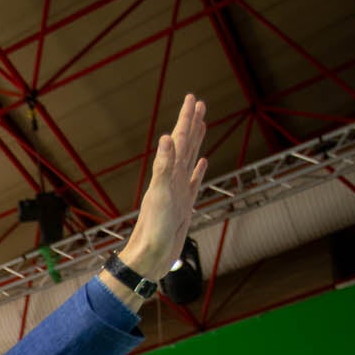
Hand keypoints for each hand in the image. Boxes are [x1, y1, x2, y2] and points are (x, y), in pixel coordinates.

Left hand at [122, 94, 208, 279]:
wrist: (151, 256)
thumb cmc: (154, 229)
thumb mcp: (160, 195)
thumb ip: (163, 167)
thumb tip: (166, 137)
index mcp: (168, 173)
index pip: (179, 139)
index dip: (186, 118)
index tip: (193, 98)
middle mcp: (173, 178)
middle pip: (185, 144)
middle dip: (192, 123)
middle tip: (199, 103)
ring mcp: (179, 190)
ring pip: (190, 159)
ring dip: (196, 141)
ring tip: (202, 125)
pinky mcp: (185, 205)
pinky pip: (194, 181)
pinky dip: (198, 170)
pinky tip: (202, 162)